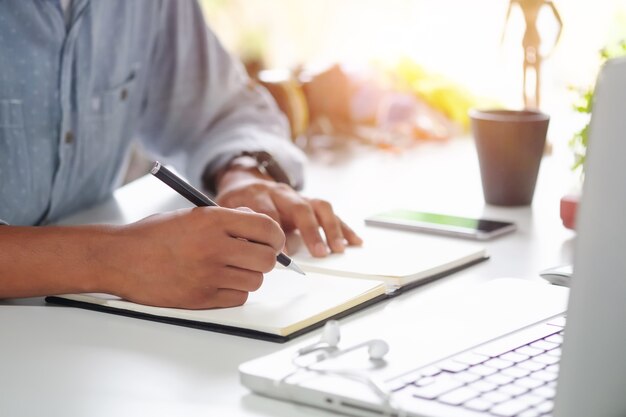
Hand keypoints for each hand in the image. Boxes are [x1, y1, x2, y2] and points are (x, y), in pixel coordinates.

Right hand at [108, 207, 284, 308]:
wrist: (120, 258)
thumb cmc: (156, 235)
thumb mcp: (194, 214)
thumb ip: (229, 219)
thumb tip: (261, 228)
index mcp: (213, 220)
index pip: (267, 228)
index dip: (276, 236)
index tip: (273, 240)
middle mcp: (214, 247)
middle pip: (268, 259)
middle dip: (266, 258)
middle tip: (254, 256)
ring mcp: (208, 275)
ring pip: (255, 281)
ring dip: (249, 275)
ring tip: (230, 268)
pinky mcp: (201, 299)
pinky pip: (238, 298)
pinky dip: (235, 292)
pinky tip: (218, 282)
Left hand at [215, 168, 362, 256]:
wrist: (246, 183)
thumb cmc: (238, 205)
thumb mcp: (229, 213)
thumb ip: (237, 228)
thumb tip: (245, 249)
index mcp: (259, 195)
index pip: (270, 213)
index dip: (276, 232)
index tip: (283, 254)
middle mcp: (282, 193)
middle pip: (300, 208)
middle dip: (311, 231)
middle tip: (319, 253)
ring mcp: (299, 196)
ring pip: (320, 206)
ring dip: (332, 228)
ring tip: (339, 249)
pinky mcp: (311, 202)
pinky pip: (331, 213)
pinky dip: (344, 227)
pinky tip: (355, 241)